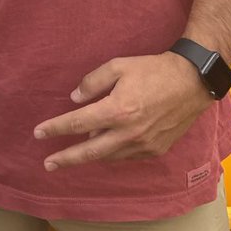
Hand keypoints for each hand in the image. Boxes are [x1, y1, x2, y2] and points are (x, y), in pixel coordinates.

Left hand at [33, 51, 211, 169]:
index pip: (78, 123)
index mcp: (117, 110)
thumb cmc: (153, 70)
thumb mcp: (118, 65)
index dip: (56, 128)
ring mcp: (143, 145)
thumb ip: (93, 82)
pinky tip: (104, 146)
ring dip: (89, 156)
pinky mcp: (155, 151)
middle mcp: (129, 133)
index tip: (39, 133)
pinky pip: (126, 156)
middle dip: (66, 159)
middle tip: (47, 164)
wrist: (192, 83)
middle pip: (90, 151)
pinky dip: (111, 153)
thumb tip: (74, 99)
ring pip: (108, 157)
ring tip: (73, 153)